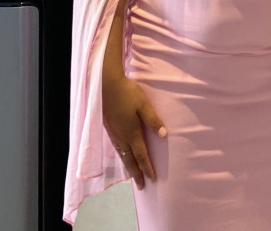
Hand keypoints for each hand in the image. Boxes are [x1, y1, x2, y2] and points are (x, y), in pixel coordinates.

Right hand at [102, 74, 166, 190]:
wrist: (106, 85)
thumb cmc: (127, 93)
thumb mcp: (143, 105)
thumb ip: (153, 120)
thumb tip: (164, 134)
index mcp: (131, 133)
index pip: (141, 155)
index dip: (147, 168)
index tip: (152, 179)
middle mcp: (121, 137)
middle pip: (129, 160)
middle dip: (136, 174)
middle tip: (141, 186)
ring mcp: (113, 134)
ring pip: (122, 156)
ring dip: (128, 167)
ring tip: (132, 175)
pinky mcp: (108, 128)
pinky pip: (116, 149)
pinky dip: (121, 157)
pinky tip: (122, 155)